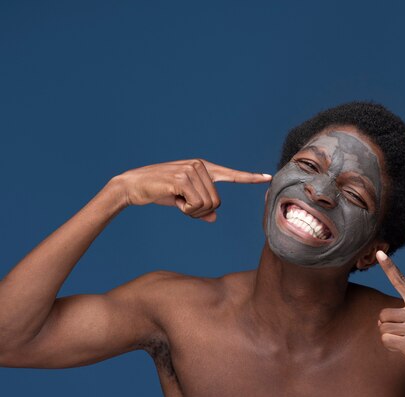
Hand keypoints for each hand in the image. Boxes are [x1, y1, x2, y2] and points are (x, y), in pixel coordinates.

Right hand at [113, 158, 271, 222]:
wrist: (132, 185)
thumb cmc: (160, 192)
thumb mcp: (183, 202)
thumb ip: (201, 208)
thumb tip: (214, 218)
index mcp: (204, 168)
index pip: (231, 174)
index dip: (249, 178)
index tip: (267, 178)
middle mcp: (200, 166)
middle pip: (217, 202)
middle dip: (199, 211)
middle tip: (181, 203)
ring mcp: (192, 170)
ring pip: (208, 205)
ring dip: (191, 210)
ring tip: (175, 198)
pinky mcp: (182, 178)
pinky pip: (196, 205)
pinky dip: (185, 209)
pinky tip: (173, 198)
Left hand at [376, 251, 404, 389]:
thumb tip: (381, 320)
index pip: (402, 282)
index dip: (389, 267)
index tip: (380, 252)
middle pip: (383, 313)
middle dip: (387, 326)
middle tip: (402, 335)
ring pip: (383, 328)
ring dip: (390, 338)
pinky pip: (386, 340)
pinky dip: (391, 347)